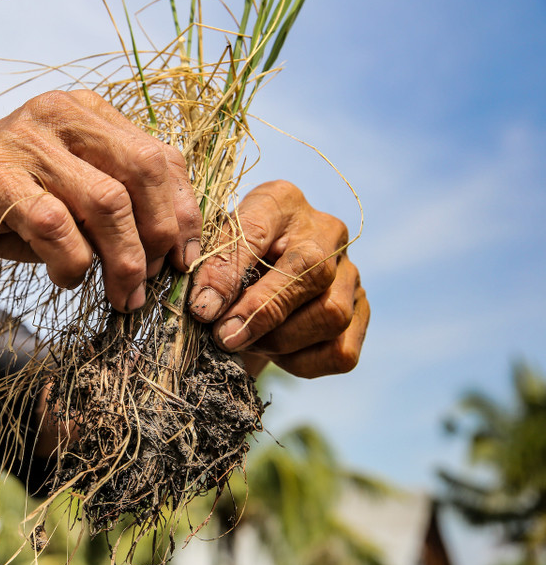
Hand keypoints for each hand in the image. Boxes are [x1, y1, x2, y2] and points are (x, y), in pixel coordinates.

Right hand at [0, 90, 201, 310]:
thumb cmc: (3, 205)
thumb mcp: (67, 193)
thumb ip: (116, 205)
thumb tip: (174, 253)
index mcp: (85, 111)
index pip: (160, 155)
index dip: (184, 211)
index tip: (186, 259)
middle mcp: (59, 113)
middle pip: (142, 172)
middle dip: (161, 237)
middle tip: (157, 282)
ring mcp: (24, 140)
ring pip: (107, 202)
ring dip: (124, 261)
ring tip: (123, 296)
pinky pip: (56, 226)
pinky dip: (73, 263)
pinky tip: (68, 279)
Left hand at [187, 180, 368, 377]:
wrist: (259, 277)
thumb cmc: (230, 259)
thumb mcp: (211, 251)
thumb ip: (209, 269)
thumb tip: (207, 308)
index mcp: (281, 202)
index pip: (257, 230)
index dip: (229, 273)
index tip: (202, 309)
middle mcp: (326, 231)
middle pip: (311, 273)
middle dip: (262, 314)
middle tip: (224, 337)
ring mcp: (351, 271)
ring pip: (331, 315)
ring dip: (280, 340)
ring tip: (247, 340)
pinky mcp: (361, 312)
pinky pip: (341, 351)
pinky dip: (303, 362)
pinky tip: (276, 352)